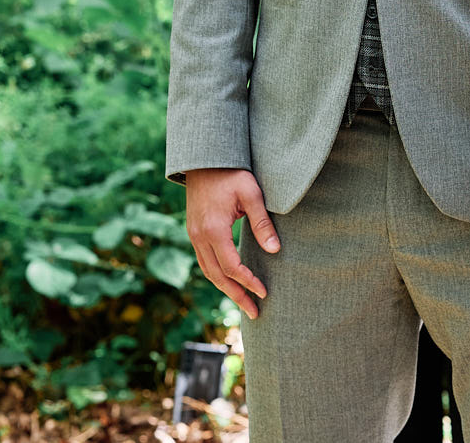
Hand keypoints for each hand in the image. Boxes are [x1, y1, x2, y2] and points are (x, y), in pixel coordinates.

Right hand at [184, 168, 278, 317]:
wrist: (204, 158)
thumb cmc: (231, 172)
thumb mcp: (251, 193)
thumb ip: (262, 223)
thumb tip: (275, 250)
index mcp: (213, 230)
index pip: (232, 267)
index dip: (248, 282)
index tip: (264, 292)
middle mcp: (199, 236)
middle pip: (217, 276)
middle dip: (236, 295)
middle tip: (255, 312)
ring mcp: (194, 235)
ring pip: (208, 271)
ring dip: (225, 288)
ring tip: (243, 302)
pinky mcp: (194, 231)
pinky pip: (204, 260)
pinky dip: (217, 275)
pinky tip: (229, 280)